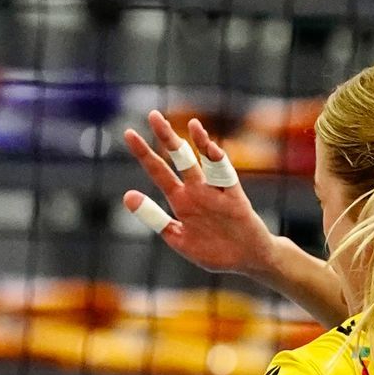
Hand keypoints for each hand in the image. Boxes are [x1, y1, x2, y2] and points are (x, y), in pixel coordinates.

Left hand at [122, 111, 276, 280]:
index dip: (144, 153)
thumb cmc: (211, 250)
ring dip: (199, 142)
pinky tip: (211, 148)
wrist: (246, 260)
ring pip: (205, 162)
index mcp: (180, 201)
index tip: (129, 133)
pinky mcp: (235, 198)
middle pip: (179, 159)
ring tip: (191, 125)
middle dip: (167, 137)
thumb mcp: (176, 237)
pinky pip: (227, 176)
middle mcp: (196, 191)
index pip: (158, 171)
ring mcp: (216, 192)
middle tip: (153, 115)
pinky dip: (219, 162)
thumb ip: (154, 217)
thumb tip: (127, 195)